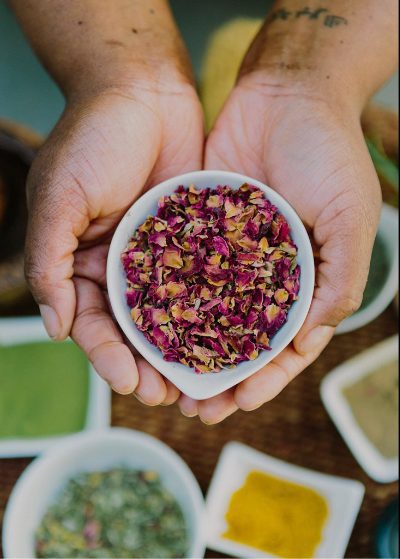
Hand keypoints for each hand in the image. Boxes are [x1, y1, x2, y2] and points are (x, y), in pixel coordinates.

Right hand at [26, 79, 203, 403]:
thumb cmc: (93, 139)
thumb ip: (49, 263)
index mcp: (83, 263)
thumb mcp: (59, 199)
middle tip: (171, 395)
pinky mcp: (195, 237)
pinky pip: (204, 279)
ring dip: (184, 350)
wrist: (140, 88)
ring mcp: (160, 254)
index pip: (92, 324)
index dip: (108, 357)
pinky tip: (230, 334)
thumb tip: (55, 329)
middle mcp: (121, 265)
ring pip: (174, 314)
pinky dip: (213, 309)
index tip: (130, 383)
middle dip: (150, 365)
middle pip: (136, 330)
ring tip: (203, 381)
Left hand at [178, 74, 380, 422]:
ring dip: (189, 349)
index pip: (285, 343)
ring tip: (164, 379)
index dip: (266, 376)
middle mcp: (266, 274)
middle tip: (194, 407)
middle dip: (220, 375)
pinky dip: (168, 299)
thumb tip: (312, 337)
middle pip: (240, 338)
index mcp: (306, 279)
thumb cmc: (329, 153)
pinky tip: (148, 324)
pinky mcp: (200, 228)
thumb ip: (340, 278)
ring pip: (207, 313)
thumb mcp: (350, 216)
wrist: (287, 94)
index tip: (241, 402)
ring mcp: (231, 254)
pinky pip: (182, 269)